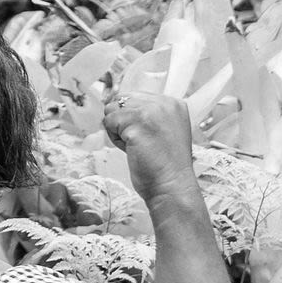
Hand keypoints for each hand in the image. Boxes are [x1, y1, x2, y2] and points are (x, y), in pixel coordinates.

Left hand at [103, 89, 202, 210]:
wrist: (172, 186)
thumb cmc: (165, 165)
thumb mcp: (164, 130)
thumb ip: (148, 115)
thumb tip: (116, 104)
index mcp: (173, 103)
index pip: (135, 96)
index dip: (130, 117)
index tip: (146, 136)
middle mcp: (164, 103)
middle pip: (122, 100)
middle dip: (123, 122)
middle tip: (140, 142)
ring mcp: (150, 111)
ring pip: (112, 110)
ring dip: (117, 130)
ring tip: (137, 146)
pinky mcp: (136, 123)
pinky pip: (109, 122)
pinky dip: (114, 139)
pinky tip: (132, 150)